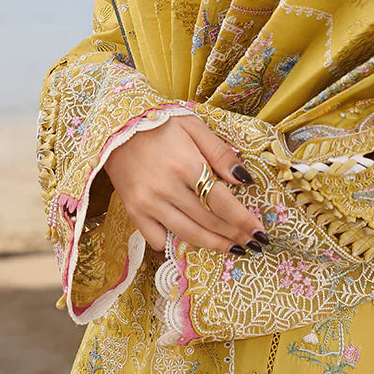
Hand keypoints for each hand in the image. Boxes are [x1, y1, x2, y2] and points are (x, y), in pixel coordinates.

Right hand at [102, 114, 269, 256]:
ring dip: (213, 245)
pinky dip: (176, 244)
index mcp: (185, 165)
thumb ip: (220, 153)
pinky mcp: (133, 212)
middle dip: (234, 235)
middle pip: (208, 221)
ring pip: (187, 235)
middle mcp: (166, 189)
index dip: (243, 220)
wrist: (114, 128)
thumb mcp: (194, 127)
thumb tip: (245, 179)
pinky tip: (194, 241)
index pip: (222, 202)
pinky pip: (157, 239)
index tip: (260, 231)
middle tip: (253, 243)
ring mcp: (148, 203)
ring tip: (233, 249)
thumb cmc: (158, 124)